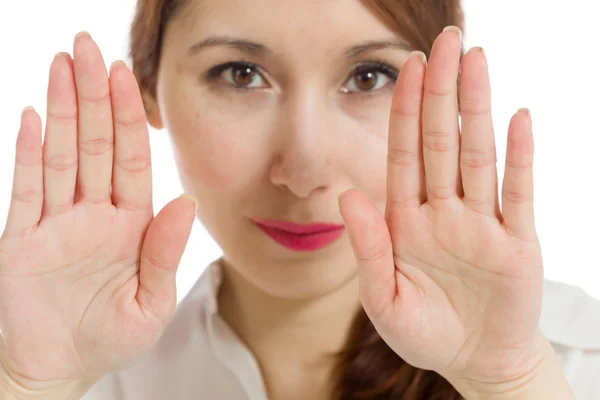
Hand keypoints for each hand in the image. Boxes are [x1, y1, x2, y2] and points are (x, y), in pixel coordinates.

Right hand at [0, 32, 194, 390]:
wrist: (58, 369)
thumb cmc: (109, 339)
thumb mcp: (149, 303)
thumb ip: (165, 253)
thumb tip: (185, 200)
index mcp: (131, 224)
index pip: (130, 159)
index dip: (127, 118)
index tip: (124, 76)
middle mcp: (94, 213)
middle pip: (94, 144)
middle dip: (92, 96)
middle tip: (87, 47)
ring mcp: (55, 221)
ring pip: (60, 154)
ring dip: (61, 110)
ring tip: (61, 66)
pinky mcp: (20, 238)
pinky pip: (25, 188)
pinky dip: (28, 152)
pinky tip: (31, 116)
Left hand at [340, 26, 546, 389]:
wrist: (474, 362)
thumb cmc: (424, 332)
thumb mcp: (383, 297)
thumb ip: (367, 247)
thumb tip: (348, 195)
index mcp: (405, 221)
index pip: (404, 154)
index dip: (404, 112)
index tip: (405, 68)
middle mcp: (442, 212)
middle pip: (441, 142)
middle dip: (440, 93)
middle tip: (444, 42)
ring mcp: (481, 223)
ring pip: (477, 156)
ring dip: (477, 110)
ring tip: (476, 62)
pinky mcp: (517, 243)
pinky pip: (518, 193)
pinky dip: (518, 158)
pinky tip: (517, 119)